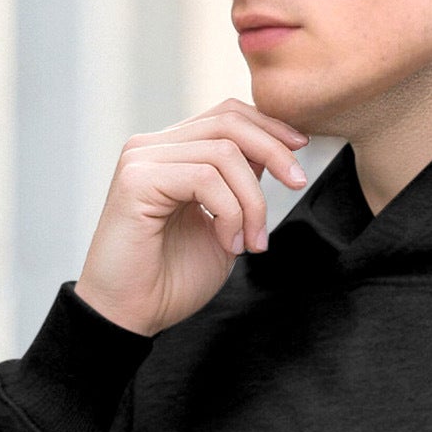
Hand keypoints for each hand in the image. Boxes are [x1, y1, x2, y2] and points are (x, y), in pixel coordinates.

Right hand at [74, 98, 311, 337]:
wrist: (131, 315)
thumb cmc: (171, 280)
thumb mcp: (223, 228)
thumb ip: (239, 189)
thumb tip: (270, 155)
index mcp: (172, 153)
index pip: (226, 116)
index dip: (268, 126)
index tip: (300, 149)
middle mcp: (153, 148)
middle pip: (228, 123)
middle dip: (274, 151)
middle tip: (297, 183)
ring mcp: (142, 159)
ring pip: (223, 154)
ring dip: (252, 201)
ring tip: (251, 243)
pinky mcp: (137, 179)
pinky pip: (204, 178)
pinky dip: (229, 214)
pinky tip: (228, 244)